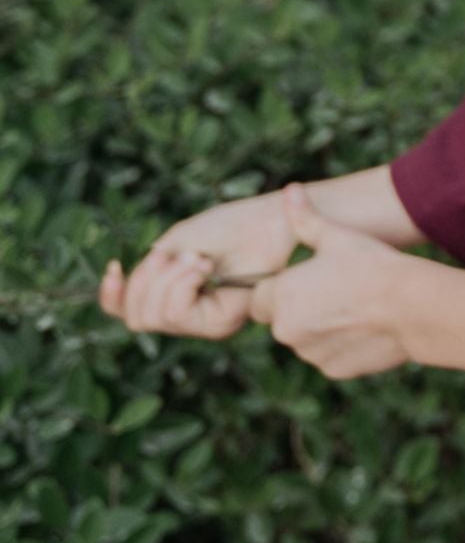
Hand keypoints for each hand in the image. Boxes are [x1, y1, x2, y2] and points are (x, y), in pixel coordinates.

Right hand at [101, 186, 295, 340]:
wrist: (274, 219)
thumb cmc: (231, 226)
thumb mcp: (178, 244)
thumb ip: (152, 271)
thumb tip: (123, 293)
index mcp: (175, 294)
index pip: (129, 312)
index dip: (112, 296)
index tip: (113, 266)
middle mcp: (190, 315)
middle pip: (137, 317)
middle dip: (146, 279)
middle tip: (174, 252)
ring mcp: (205, 323)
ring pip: (156, 317)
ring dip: (169, 278)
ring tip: (197, 256)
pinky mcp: (221, 323)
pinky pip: (178, 314)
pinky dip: (183, 284)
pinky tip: (204, 264)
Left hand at [248, 183, 410, 379]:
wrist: (410, 305)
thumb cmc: (371, 264)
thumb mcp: (337, 236)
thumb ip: (305, 218)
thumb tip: (290, 191)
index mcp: (280, 295)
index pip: (260, 298)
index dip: (281, 287)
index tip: (307, 277)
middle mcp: (286, 330)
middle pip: (282, 320)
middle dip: (300, 308)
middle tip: (335, 288)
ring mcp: (310, 353)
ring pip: (306, 340)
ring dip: (320, 328)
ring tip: (354, 305)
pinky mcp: (333, 369)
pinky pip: (329, 356)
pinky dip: (341, 345)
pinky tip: (365, 325)